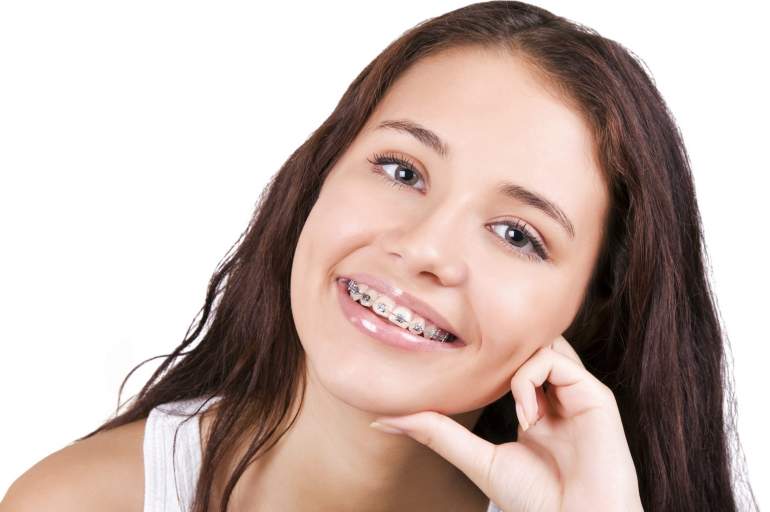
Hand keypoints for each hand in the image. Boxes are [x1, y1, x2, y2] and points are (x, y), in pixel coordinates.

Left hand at [369, 335, 643, 511]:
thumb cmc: (535, 501)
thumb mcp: (477, 459)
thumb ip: (437, 433)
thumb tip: (382, 419)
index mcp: (536, 405)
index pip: (514, 359)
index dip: (486, 355)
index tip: (453, 360)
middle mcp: (559, 394)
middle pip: (532, 341)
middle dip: (501, 347)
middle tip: (477, 370)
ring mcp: (578, 393)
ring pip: (542, 343)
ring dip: (514, 366)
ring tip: (513, 410)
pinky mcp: (596, 397)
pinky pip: (557, 363)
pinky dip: (531, 381)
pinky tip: (529, 417)